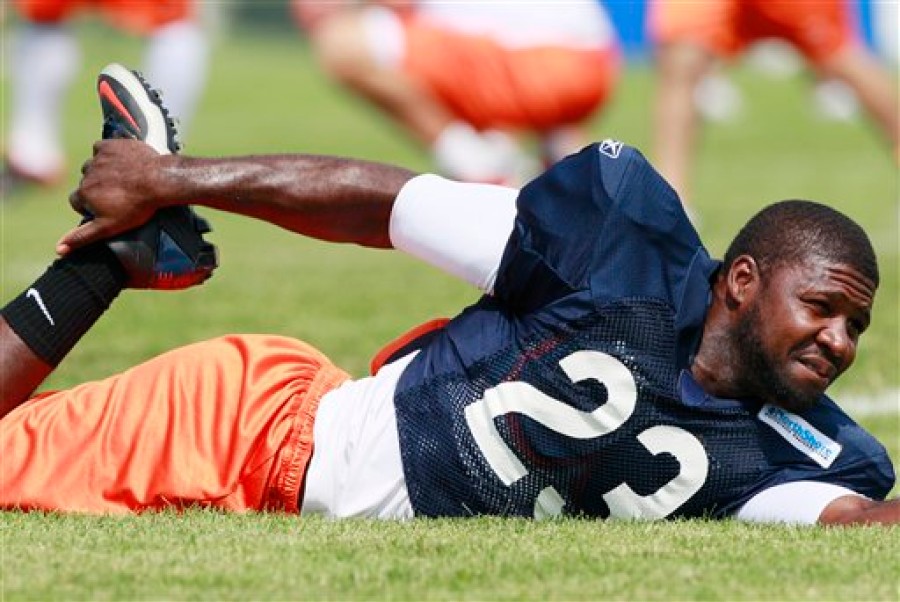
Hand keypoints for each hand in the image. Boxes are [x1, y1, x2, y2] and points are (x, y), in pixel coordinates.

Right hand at [58, 139, 172, 254]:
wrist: (159, 181)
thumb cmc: (137, 207)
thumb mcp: (108, 227)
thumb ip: (82, 237)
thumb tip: (58, 249)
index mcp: (83, 194)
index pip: (77, 202)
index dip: (91, 207)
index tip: (108, 209)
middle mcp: (86, 175)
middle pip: (86, 183)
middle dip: (98, 189)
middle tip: (120, 195)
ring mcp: (98, 159)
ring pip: (94, 166)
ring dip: (104, 171)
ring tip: (124, 179)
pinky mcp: (111, 146)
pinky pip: (102, 148)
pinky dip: (110, 155)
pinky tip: (123, 163)